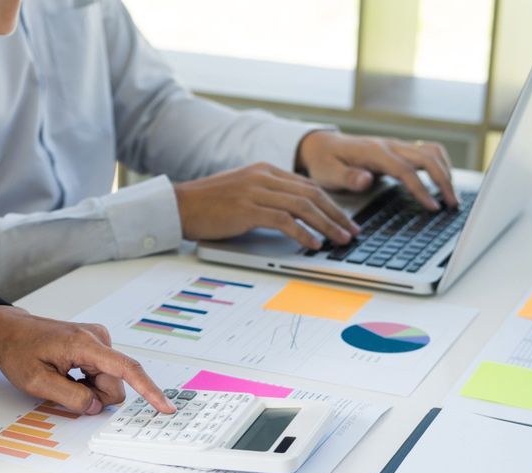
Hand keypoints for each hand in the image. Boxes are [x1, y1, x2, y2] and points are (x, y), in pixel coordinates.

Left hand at [0, 305, 173, 414]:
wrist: (10, 331)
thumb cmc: (19, 350)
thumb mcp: (37, 382)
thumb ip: (70, 398)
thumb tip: (97, 406)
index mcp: (85, 344)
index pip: (127, 369)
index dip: (149, 390)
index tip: (165, 406)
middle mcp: (98, 338)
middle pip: (115, 383)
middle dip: (95, 396)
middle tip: (64, 389)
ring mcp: (98, 340)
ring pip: (109, 381)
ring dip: (89, 389)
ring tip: (63, 379)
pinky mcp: (96, 345)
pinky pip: (103, 374)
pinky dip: (87, 382)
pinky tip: (68, 374)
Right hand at [173, 163, 360, 248]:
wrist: (178, 206)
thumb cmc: (206, 205)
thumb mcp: (241, 192)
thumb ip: (265, 197)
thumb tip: (291, 216)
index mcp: (264, 170)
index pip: (307, 185)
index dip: (330, 203)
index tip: (344, 219)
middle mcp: (263, 177)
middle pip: (312, 194)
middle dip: (336, 214)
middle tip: (352, 231)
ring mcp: (256, 191)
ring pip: (303, 206)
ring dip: (326, 225)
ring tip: (340, 240)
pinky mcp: (248, 209)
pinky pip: (284, 221)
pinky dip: (304, 233)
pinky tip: (314, 243)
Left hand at [296, 131, 457, 209]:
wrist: (321, 145)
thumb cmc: (324, 162)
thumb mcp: (327, 173)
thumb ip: (347, 178)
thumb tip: (367, 180)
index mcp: (373, 152)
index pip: (405, 169)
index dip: (421, 188)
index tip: (433, 207)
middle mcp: (389, 145)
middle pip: (427, 158)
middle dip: (443, 181)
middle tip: (452, 204)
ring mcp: (396, 145)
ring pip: (432, 152)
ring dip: (446, 172)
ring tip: (452, 196)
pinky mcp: (399, 149)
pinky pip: (428, 152)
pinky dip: (441, 165)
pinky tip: (443, 181)